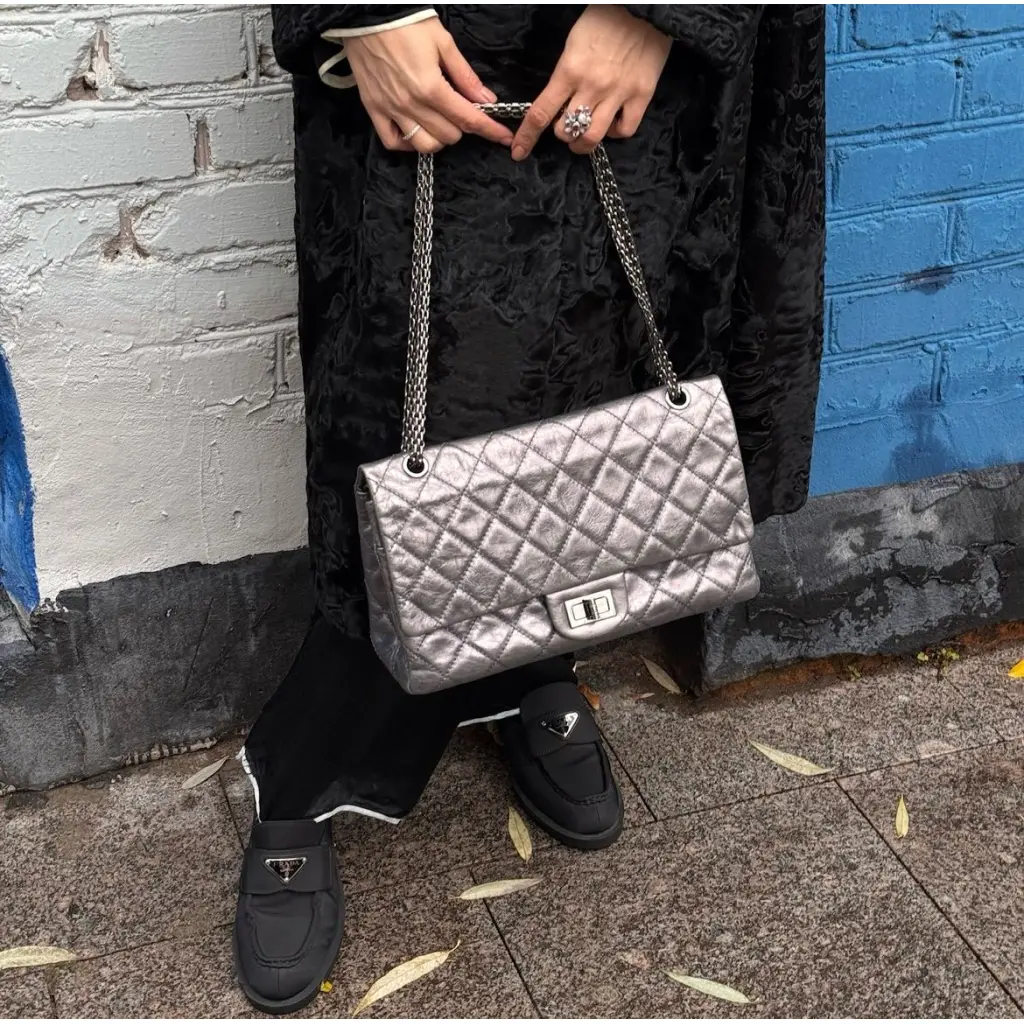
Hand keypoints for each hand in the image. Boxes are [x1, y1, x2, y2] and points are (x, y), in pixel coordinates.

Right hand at [345, 17, 513, 153]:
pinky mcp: (374, 109)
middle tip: (460, 111)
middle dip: (461, 127)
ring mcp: (391, 109)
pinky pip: (393, 143)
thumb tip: (486, 99)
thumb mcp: (442, 42)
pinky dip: (408, 144)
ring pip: (424, 145)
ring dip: (438, 138)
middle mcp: (411, 103)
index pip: (468, 119)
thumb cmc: (405, 23)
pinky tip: (415, 131)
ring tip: (439, 122)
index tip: (503, 137)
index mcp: (431, 87)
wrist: (364, 14)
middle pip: (449, 136)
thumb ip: (465, 75)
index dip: (490, 130)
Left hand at [511, 5, 670, 159]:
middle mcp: (592, 86)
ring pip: (592, 138)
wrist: (644, 7)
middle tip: (565, 125)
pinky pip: (624, 130)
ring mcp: (618, 93)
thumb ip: (564, 73)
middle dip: (561, 133)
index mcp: (570, 70)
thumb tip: (557, 100)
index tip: (518, 151)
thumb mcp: (573, 41)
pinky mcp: (641, 95)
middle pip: (566, 131)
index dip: (527, 137)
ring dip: (582, 143)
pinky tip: (611, 123)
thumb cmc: (606, 18)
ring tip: (582, 136)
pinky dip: (614, 133)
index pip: (541, 113)